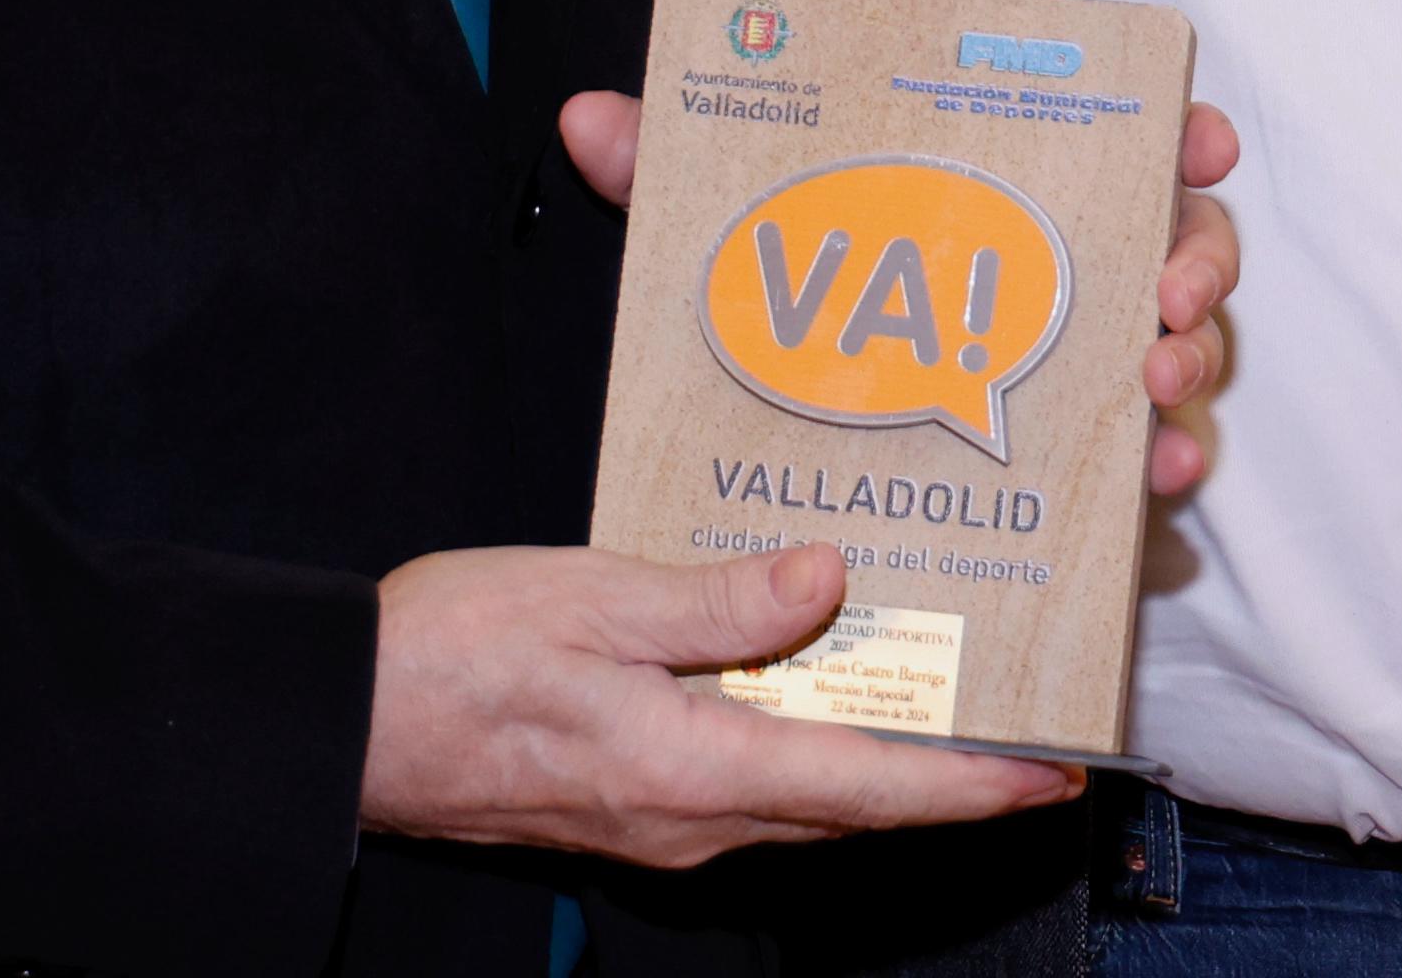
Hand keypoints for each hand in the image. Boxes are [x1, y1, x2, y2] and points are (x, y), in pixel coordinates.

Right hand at [359, 541, 1077, 862]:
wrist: (346, 718)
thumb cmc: (451, 655)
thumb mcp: (591, 596)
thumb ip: (716, 599)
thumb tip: (827, 580)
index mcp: (691, 769)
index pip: (868, 789)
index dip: (971, 787)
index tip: (1055, 776)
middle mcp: (690, 818)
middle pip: (852, 806)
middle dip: (950, 777)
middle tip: (1033, 728)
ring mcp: (660, 821)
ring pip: (805, 799)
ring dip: (884, 762)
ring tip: (955, 704)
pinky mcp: (632, 802)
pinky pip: (752, 784)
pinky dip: (811, 747)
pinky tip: (825, 689)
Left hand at [560, 91, 1243, 496]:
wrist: (779, 454)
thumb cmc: (781, 304)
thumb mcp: (723, 236)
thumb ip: (667, 170)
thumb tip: (590, 118)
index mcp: (1002, 193)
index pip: (1121, 138)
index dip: (1177, 133)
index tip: (1200, 142)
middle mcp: (1063, 276)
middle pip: (1177, 249)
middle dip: (1196, 266)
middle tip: (1164, 300)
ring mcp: (1080, 374)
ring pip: (1177, 362)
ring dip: (1188, 378)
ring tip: (1154, 407)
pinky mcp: (1073, 468)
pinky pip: (1141, 473)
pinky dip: (1159, 480)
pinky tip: (1149, 508)